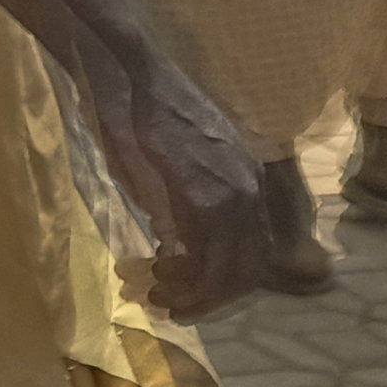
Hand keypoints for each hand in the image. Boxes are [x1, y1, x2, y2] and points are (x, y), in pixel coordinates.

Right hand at [83, 41, 272, 321]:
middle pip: (247, 268)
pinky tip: (156, 278)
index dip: (224, 280)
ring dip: (194, 295)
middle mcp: (250, 191)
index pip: (253, 249)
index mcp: (249, 181)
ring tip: (161, 301)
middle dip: (211, 298)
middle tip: (176, 310)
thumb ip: (184, 199)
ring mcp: (230, 195)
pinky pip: (203, 256)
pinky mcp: (202, 197)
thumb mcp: (176, 161)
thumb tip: (173, 237)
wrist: (133, 76)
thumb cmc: (145, 111)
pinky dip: (182, 278)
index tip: (193, 294)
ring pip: (228, 270)